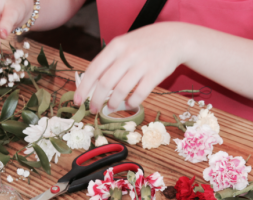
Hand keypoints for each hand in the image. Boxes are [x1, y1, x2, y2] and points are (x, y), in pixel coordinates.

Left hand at [73, 23, 188, 113]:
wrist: (174, 37)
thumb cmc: (144, 43)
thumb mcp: (123, 44)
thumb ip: (108, 60)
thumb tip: (90, 84)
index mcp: (116, 46)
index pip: (94, 70)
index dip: (83, 88)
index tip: (77, 101)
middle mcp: (127, 54)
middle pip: (105, 83)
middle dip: (96, 100)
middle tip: (93, 109)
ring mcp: (142, 64)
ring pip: (121, 90)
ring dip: (112, 103)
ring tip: (110, 107)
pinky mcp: (156, 74)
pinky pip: (140, 94)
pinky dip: (132, 103)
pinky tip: (129, 105)